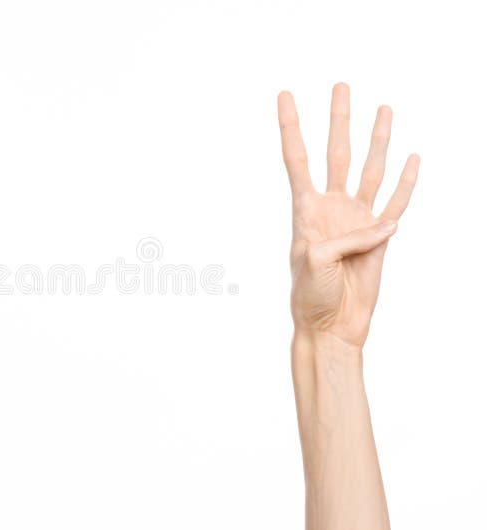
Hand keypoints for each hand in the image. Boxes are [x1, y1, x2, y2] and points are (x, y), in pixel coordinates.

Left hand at [278, 83, 418, 347]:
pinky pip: (396, 202)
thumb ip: (347, 237)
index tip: (285, 95)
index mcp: (305, 210)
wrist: (331, 324)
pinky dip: (406, 182)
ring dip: (377, 140)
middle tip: (340, 86)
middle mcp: (330, 207)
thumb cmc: (311, 295)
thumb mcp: (315, 262)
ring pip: (369, 169)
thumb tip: (386, 224)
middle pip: (336, 153)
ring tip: (383, 109)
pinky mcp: (380, 236)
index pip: (297, 158)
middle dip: (338, 119)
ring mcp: (356, 218)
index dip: (291, 126)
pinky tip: (412, 158)